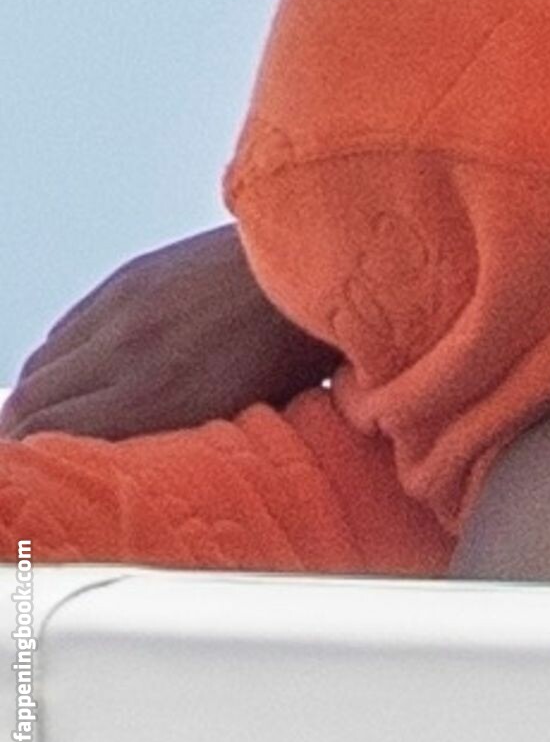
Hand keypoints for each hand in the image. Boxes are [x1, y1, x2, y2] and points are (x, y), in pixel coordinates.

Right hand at [0, 225, 339, 438]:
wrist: (326, 258)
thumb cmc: (304, 349)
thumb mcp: (252, 413)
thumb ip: (189, 439)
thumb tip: (146, 462)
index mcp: (161, 398)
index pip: (53, 439)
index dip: (36, 465)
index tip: (38, 483)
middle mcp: (129, 354)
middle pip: (34, 405)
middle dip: (23, 437)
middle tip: (31, 462)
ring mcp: (124, 311)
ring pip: (43, 367)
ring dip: (38, 398)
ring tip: (44, 425)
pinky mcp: (130, 280)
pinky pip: (68, 330)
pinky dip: (62, 359)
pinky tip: (76, 376)